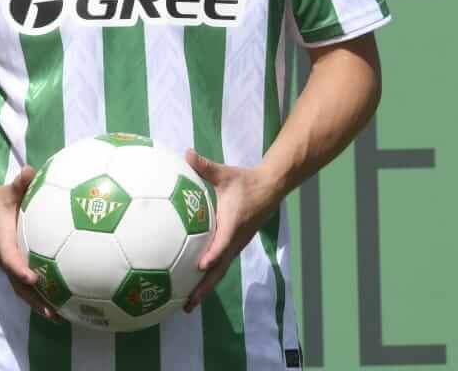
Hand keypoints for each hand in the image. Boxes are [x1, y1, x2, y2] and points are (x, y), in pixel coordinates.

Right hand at [0, 166, 60, 321]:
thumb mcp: (7, 190)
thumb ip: (19, 182)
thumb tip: (30, 171)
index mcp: (3, 241)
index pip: (10, 258)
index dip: (20, 269)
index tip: (33, 278)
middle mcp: (6, 257)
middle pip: (18, 284)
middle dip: (34, 299)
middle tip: (52, 311)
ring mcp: (10, 264)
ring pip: (23, 289)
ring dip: (38, 303)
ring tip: (60, 317)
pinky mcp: (16, 266)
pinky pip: (28, 284)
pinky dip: (41, 295)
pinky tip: (62, 302)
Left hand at [182, 150, 280, 311]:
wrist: (270, 188)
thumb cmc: (246, 181)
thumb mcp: (225, 173)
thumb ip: (205, 166)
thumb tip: (187, 153)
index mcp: (233, 224)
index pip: (222, 243)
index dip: (212, 255)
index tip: (200, 267)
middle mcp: (235, 240)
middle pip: (219, 269)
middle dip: (203, 287)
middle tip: (187, 305)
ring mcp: (236, 245)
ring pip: (220, 271)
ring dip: (205, 288)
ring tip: (188, 305)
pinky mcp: (235, 245)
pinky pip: (221, 265)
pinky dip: (209, 277)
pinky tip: (194, 284)